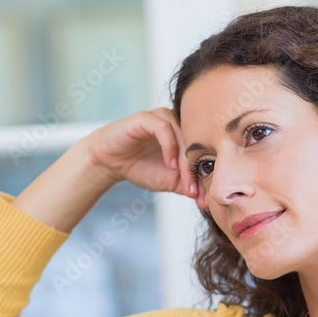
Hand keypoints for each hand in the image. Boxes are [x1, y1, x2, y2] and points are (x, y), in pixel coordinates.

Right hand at [80, 108, 205, 208]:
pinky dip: (170, 147)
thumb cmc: (141, 168)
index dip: (205, 177)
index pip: (203, 154)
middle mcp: (178, 123)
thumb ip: (188, 185)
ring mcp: (162, 117)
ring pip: (183, 136)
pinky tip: (170, 164)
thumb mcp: (169, 181)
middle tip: (195, 192)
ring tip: (183, 180)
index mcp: (187, 136)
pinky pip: (164, 128)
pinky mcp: (146, 117)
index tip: (204, 199)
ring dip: (185, 161)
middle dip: (196, 172)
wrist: (110, 163)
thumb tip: (207, 198)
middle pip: (196, 146)